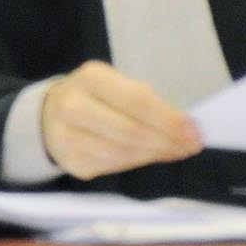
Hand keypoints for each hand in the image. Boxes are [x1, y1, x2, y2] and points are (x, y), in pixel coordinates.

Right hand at [40, 60, 203, 180]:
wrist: (50, 113)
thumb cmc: (96, 97)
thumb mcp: (116, 85)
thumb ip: (145, 103)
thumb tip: (186, 129)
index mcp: (90, 78)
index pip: (138, 101)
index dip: (169, 120)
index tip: (195, 132)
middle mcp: (72, 105)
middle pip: (131, 131)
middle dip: (167, 142)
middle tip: (189, 147)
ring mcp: (66, 135)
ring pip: (123, 153)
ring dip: (154, 155)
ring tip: (173, 151)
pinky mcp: (69, 160)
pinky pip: (111, 167)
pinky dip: (135, 163)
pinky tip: (147, 156)